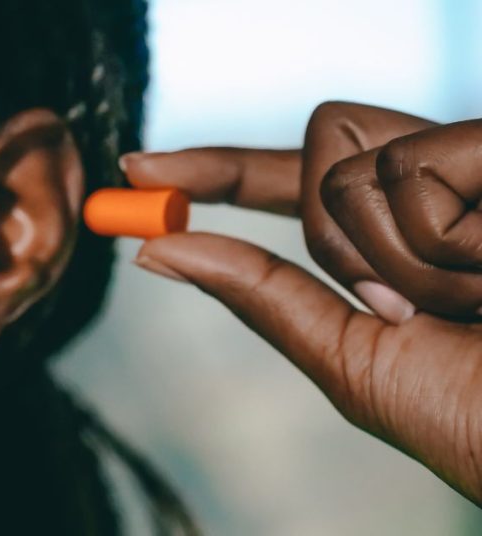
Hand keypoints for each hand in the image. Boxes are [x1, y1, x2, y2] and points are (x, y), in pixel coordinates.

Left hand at [121, 102, 481, 504]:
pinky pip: (418, 160)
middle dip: (341, 238)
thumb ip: (261, 294)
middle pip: (320, 153)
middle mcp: (429, 187)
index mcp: (386, 237)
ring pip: (358, 160)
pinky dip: (442, 236)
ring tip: (474, 295)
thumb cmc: (473, 417)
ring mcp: (468, 165)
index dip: (213, 169)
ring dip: (400, 252)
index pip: (285, 181)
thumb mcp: (349, 358)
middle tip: (412, 304)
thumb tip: (156, 249)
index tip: (137, 169)